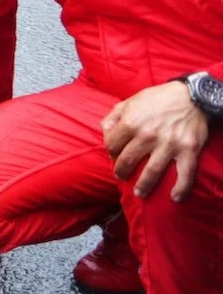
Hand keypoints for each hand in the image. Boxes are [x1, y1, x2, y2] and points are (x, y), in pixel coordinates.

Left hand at [103, 80, 210, 200]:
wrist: (190, 96)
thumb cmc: (157, 98)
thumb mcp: (130, 101)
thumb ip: (114, 115)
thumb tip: (104, 130)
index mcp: (131, 122)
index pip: (112, 145)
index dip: (110, 152)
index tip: (114, 155)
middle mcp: (147, 135)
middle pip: (128, 161)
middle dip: (121, 171)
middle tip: (121, 176)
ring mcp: (168, 145)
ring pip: (152, 172)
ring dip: (144, 185)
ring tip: (139, 193)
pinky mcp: (188, 150)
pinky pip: (185, 174)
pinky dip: (181, 188)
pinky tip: (175, 197)